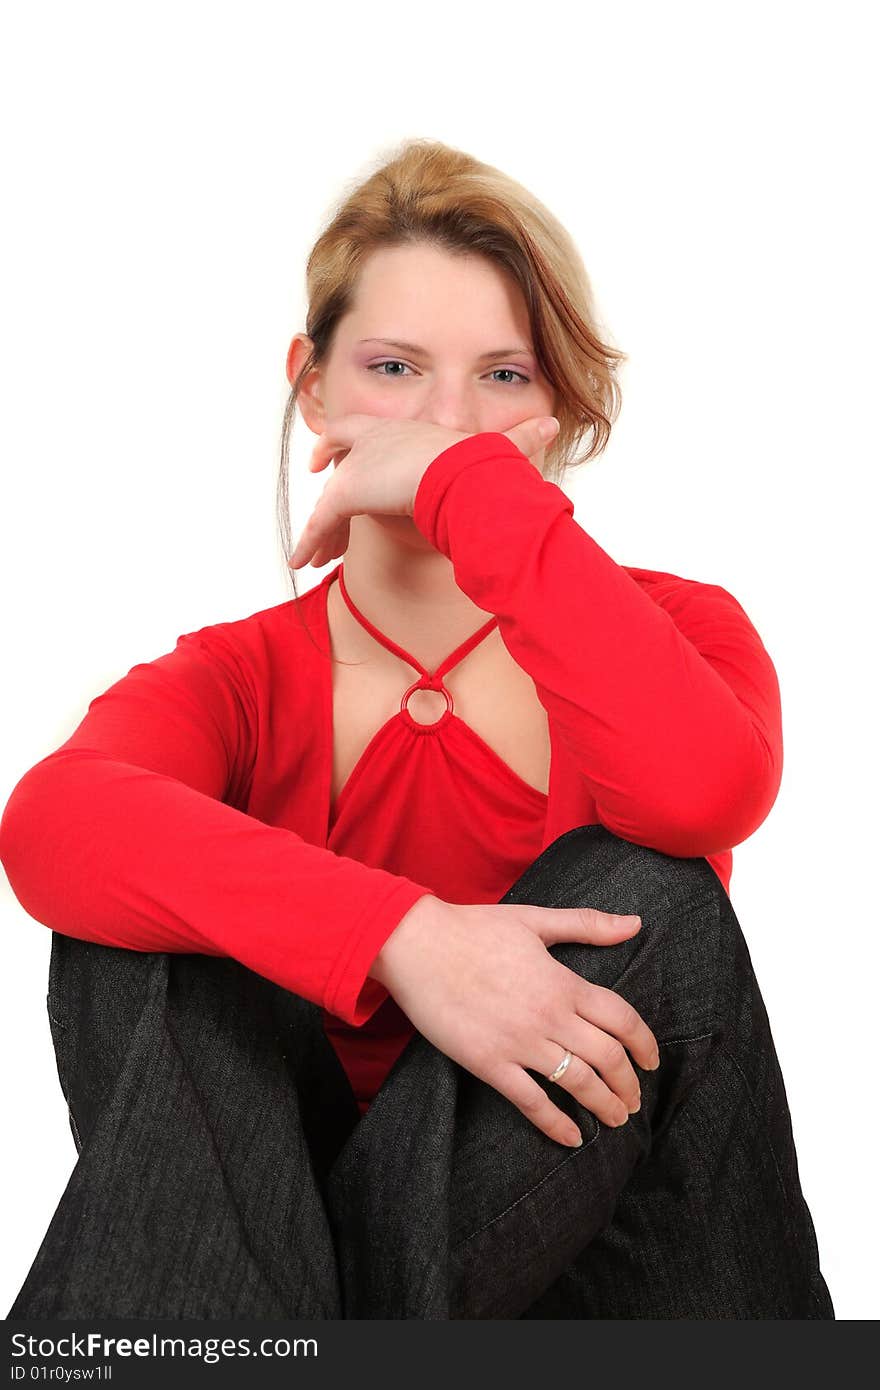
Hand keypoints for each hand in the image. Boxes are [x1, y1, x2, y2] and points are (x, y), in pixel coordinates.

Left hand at [287, 413, 559, 570]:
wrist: (467, 477)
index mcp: (405, 432)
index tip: (331, 457)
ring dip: (321, 530)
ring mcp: (358, 465)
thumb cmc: (486, 469)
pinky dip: (310, 541)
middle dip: (327, 478)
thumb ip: (519, 442)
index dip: (346, 443)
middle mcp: (376, 441)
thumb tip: (554, 425)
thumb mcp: (499, 455)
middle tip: (320, 504)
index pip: (365, 432)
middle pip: (339, 457)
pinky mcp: (347, 491)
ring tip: (314, 555)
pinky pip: (321, 522)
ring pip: (329, 501)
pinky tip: (301, 560)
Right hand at [370, 895, 660, 1148]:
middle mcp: (549, 1016)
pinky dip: (556, 1124)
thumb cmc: (474, 928)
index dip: (644, 1044)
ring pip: (578, 1083)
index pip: (622, 1019)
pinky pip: (531, 1102)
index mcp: (563, 982)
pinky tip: (572, 1137)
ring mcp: (519, 1042)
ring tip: (616, 1119)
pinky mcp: (488, 1063)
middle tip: (634, 1099)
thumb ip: (587, 925)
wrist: (416, 945)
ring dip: (604, 1106)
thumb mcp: (535, 920)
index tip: (652, 1061)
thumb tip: (634, 923)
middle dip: (628, 1084)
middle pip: (607, 1058)